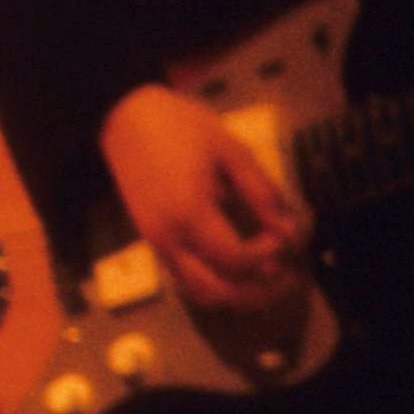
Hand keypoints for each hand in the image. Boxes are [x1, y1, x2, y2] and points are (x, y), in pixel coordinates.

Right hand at [99, 80, 311, 316]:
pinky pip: (186, 279)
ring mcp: (157, 244)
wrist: (124, 118)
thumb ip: (261, 192)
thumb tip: (287, 228)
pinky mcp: (153, 242)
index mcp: (189, 214)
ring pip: (199, 293)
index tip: (287, 237)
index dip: (270, 255)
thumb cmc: (180, 128)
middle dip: (259, 292)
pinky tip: (241, 269)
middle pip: (217, 292)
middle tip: (289, 275)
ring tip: (270, 278)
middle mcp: (169, 239)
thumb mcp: (232, 151)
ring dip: (238, 295)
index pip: (236, 260)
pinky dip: (217, 285)